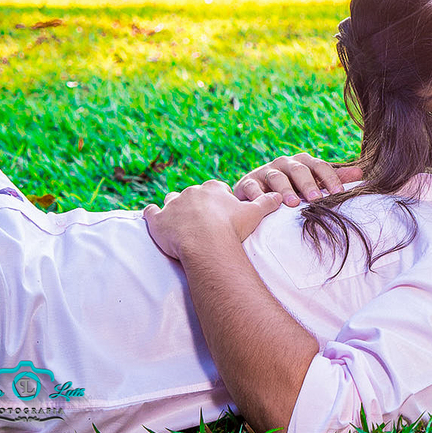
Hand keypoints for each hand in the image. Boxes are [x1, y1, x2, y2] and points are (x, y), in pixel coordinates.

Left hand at [144, 180, 282, 261]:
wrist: (207, 244)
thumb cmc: (231, 228)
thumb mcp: (254, 214)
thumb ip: (267, 203)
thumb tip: (281, 196)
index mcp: (213, 188)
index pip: (215, 189)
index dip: (218, 200)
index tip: (221, 213)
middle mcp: (191, 192)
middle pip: (193, 194)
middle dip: (196, 205)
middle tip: (203, 222)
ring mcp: (172, 205)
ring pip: (170, 200)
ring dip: (174, 209)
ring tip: (179, 222)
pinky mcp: (158, 219)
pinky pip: (150, 212)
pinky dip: (152, 215)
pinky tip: (155, 221)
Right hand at [233, 153, 361, 205]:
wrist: (255, 192)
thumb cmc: (290, 188)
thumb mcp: (312, 183)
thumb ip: (333, 178)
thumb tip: (361, 172)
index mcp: (303, 162)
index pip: (320, 166)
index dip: (330, 179)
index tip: (339, 194)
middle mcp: (285, 163)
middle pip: (299, 169)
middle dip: (308, 184)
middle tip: (316, 199)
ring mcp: (265, 172)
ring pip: (276, 177)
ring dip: (285, 190)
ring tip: (292, 204)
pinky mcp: (247, 182)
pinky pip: (252, 187)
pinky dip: (258, 195)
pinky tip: (264, 203)